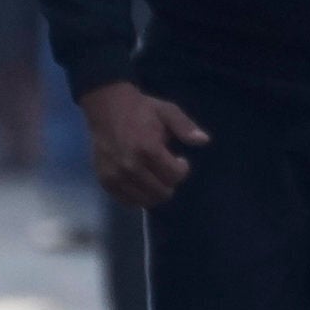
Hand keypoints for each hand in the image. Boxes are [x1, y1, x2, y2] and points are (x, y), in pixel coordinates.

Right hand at [81, 81, 207, 207]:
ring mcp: (115, 176)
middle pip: (162, 192)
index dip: (182, 169)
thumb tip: (204, 141)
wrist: (107, 108)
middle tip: (167, 168)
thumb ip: (186, 127)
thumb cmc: (141, 110)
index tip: (180, 160)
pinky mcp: (105, 181)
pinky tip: (141, 182)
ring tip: (155, 175)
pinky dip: (139, 196)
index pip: (175, 176)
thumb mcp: (168, 112)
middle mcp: (131, 166)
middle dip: (170, 182)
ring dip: (156, 191)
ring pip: (145, 201)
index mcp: (148, 149)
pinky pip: (127, 201)